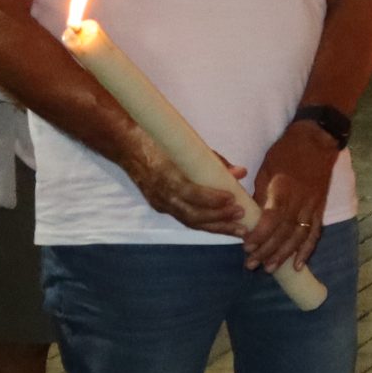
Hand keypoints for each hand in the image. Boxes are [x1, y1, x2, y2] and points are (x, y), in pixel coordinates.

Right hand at [117, 126, 248, 236]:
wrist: (130, 147)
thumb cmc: (163, 143)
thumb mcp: (188, 146)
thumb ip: (215, 161)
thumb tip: (240, 173)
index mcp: (167, 174)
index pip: (189, 192)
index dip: (211, 198)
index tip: (232, 198)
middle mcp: (162, 193)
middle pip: (191, 213)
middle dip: (219, 217)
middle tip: (241, 215)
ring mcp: (160, 203)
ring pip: (189, 221)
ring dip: (216, 227)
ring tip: (239, 229)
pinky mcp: (161, 207)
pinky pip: (185, 220)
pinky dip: (206, 224)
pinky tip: (223, 227)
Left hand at [242, 120, 337, 272]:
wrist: (318, 141)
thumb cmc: (286, 153)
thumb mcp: (266, 170)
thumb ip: (260, 196)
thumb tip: (249, 217)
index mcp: (284, 189)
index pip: (272, 218)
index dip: (260, 234)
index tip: (246, 246)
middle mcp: (300, 201)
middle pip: (285, 231)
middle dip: (268, 250)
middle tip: (251, 264)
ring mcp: (313, 206)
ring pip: (299, 236)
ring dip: (284, 254)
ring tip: (270, 268)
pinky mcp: (320, 209)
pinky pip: (314, 233)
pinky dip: (307, 250)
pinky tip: (297, 265)